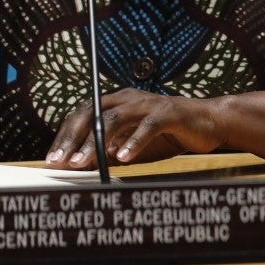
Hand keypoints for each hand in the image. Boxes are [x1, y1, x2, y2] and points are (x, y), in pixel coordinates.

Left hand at [46, 90, 226, 168]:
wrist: (211, 123)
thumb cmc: (170, 135)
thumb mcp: (132, 146)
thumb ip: (108, 152)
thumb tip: (78, 166)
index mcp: (117, 102)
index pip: (82, 115)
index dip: (64, 136)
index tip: (53, 160)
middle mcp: (129, 98)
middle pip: (91, 113)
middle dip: (72, 138)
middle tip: (59, 161)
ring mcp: (149, 104)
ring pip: (114, 118)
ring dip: (94, 141)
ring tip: (82, 162)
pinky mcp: (169, 113)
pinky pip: (147, 126)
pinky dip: (133, 142)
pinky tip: (122, 158)